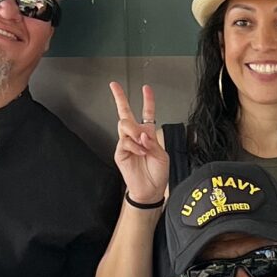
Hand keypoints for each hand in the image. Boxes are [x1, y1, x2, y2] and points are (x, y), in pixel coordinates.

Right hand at [109, 81, 167, 206]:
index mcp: (149, 134)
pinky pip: (124, 141)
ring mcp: (127, 143)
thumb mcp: (163, 156)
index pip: (147, 113)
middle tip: (114, 87)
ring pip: (124, 125)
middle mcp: (136, 136)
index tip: (146, 89)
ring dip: (135, 131)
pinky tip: (140, 152)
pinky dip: (134, 146)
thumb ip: (153, 143)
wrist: (150, 190)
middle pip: (125, 112)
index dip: (148, 100)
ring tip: (142, 143)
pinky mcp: (120, 152)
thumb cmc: (158, 174)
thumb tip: (142, 134)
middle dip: (119, 97)